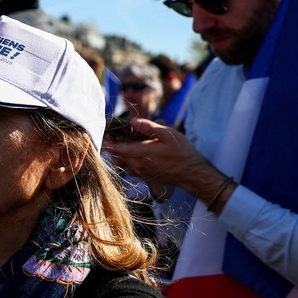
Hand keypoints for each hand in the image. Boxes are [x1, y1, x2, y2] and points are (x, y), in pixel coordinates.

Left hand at [104, 118, 231, 209]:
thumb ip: (148, 127)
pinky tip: (131, 151)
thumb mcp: (167, 134)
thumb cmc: (181, 151)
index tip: (105, 133)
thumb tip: (132, 121)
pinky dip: (124, 159)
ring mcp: (140, 172)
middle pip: (116, 155)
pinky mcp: (144, 176)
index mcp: (141, 153)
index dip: (107, 141)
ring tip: (122, 140)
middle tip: (114, 133)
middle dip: (112, 144)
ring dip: (118, 152)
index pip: (115, 149)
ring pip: (121, 162)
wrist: (191, 173)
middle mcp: (137, 165)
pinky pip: (128, 168)